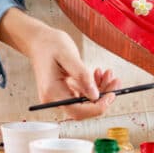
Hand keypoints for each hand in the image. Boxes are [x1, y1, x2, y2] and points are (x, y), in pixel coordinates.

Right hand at [0, 8, 120, 119]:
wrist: (38, 41)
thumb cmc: (49, 44)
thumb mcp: (68, 55)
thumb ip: (82, 76)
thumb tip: (95, 95)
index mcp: (52, 92)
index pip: (78, 111)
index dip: (98, 107)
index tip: (112, 95)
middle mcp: (53, 99)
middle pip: (84, 109)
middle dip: (102, 97)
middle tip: (115, 81)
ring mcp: (58, 96)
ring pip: (85, 102)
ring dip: (100, 90)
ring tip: (107, 73)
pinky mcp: (62, 92)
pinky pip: (81, 95)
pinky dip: (92, 86)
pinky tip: (97, 73)